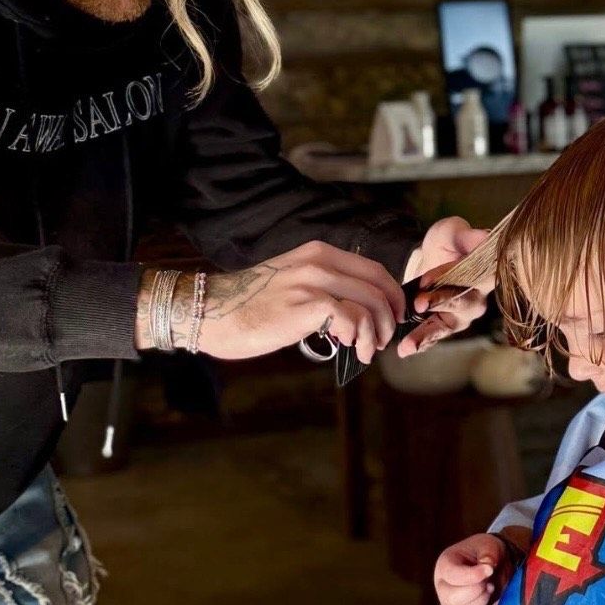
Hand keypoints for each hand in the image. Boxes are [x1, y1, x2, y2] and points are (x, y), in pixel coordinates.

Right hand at [134, 243, 405, 364]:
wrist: (213, 312)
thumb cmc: (250, 305)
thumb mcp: (291, 282)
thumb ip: (323, 288)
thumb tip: (354, 314)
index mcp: (318, 253)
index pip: (374, 269)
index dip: (391, 296)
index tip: (391, 318)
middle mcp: (319, 262)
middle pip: (379, 285)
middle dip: (389, 317)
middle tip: (383, 340)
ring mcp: (312, 282)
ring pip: (370, 303)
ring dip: (376, 333)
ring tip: (365, 351)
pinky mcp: (305, 305)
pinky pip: (351, 318)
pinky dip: (358, 336)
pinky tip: (349, 347)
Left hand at [399, 217, 490, 357]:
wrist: (429, 259)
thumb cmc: (448, 244)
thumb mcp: (454, 233)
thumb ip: (467, 236)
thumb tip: (485, 236)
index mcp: (483, 275)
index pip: (470, 277)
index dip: (448, 278)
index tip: (426, 280)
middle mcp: (476, 299)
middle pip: (460, 304)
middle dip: (438, 304)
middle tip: (418, 305)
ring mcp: (461, 316)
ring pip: (446, 326)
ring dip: (426, 335)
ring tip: (408, 344)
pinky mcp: (445, 325)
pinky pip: (434, 337)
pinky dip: (420, 344)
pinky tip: (405, 350)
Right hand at [434, 532, 508, 604]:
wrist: (495, 565)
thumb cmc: (487, 553)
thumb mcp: (489, 545)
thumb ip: (488, 554)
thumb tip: (487, 567)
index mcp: (445, 564)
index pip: (451, 574)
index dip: (472, 575)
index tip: (489, 569)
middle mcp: (442, 585)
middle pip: (452, 598)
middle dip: (476, 592)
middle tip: (489, 583)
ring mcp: (448, 604)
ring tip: (489, 591)